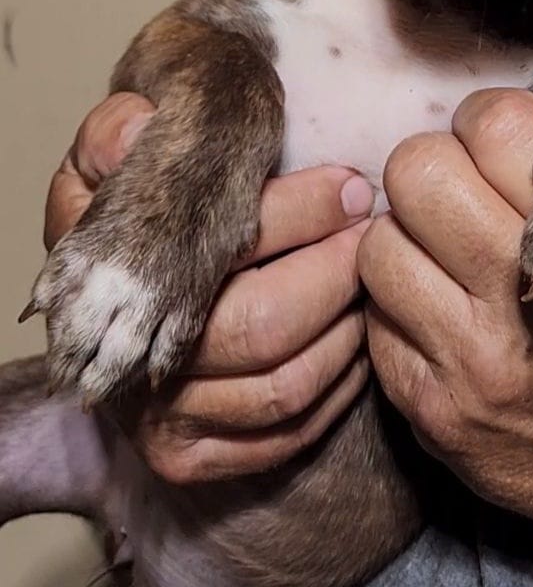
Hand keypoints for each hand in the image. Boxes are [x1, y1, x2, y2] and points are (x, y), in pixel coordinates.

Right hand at [44, 94, 373, 482]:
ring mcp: (156, 419)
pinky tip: (356, 333)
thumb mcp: (117, 140)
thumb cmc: (137, 189)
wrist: (112, 272)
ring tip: (373, 275)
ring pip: (284, 387)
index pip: (221, 249)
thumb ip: (123, 129)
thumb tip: (138, 129)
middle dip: (338, 273)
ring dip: (348, 329)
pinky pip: (286, 434)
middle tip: (375, 231)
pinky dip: (337, 387)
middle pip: (264, 328)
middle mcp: (125, 362)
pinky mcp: (189, 457)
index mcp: (102, 279)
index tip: (352, 185)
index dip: (301, 213)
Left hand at [358, 54, 532, 586]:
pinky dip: (397, 300)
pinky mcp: (425, 409)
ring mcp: (461, 360)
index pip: (494, 124)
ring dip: (406, 235)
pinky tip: (437, 306)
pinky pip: (370, 320)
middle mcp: (511, 300)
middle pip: (416, 171)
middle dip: (436, 165)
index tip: (504, 144)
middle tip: (464, 190)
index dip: (491, 118)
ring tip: (446, 249)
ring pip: (378, 244)